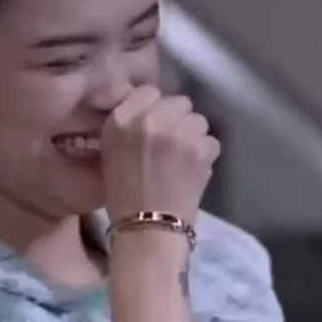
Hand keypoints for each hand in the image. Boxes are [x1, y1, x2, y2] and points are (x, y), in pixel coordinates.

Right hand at [101, 86, 220, 223]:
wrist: (149, 229)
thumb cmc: (123, 196)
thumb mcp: (111, 153)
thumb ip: (128, 123)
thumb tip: (151, 111)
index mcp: (121, 119)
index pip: (149, 92)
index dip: (154, 109)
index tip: (154, 128)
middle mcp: (150, 118)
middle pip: (178, 102)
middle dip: (177, 120)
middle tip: (171, 146)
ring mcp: (179, 131)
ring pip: (198, 120)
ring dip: (193, 136)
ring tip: (183, 160)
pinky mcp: (202, 147)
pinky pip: (211, 141)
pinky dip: (205, 155)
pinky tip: (193, 171)